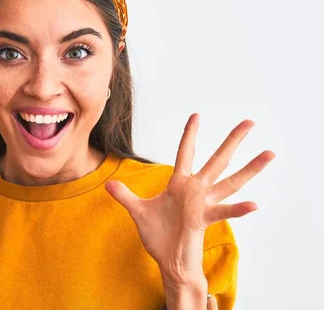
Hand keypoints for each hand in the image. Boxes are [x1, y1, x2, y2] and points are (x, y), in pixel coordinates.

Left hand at [105, 113, 274, 283]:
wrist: (169, 262)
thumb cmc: (159, 236)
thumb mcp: (138, 212)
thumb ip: (125, 196)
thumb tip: (108, 184)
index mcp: (180, 185)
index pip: (186, 153)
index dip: (190, 135)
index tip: (196, 115)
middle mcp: (195, 191)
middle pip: (217, 160)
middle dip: (232, 140)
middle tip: (250, 121)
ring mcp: (203, 204)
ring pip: (230, 182)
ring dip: (250, 169)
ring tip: (269, 153)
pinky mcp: (203, 220)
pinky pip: (223, 212)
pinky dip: (237, 210)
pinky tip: (253, 204)